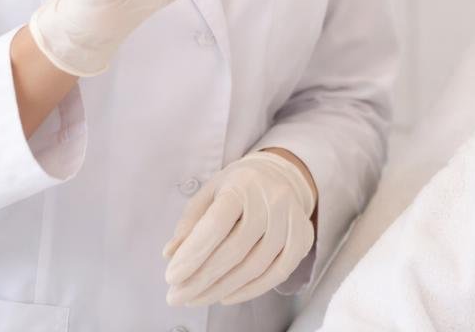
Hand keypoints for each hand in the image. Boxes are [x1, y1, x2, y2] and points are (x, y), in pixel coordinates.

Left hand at [163, 151, 316, 306]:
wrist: (280, 176)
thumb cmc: (237, 188)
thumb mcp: (209, 194)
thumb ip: (190, 223)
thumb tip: (171, 254)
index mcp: (242, 183)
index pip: (216, 224)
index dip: (193, 254)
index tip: (171, 278)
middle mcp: (272, 198)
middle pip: (235, 250)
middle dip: (202, 279)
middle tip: (177, 297)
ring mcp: (291, 218)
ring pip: (256, 266)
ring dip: (222, 289)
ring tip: (196, 299)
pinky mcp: (303, 237)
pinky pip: (278, 273)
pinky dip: (251, 290)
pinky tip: (226, 296)